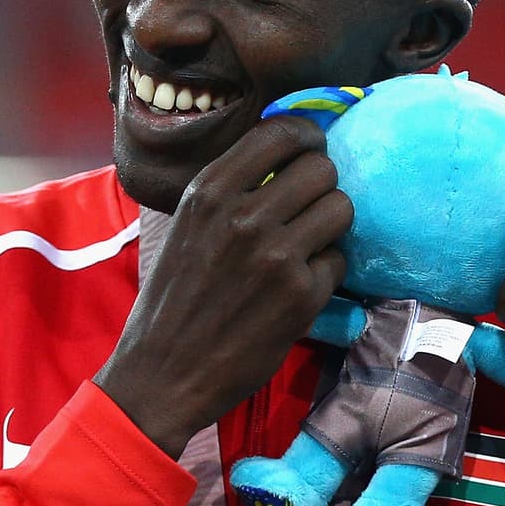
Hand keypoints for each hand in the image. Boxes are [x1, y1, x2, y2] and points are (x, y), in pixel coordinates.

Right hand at [95, 116, 352, 456]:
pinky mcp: (301, 297)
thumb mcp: (186, 226)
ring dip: (331, 225)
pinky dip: (325, 272)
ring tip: (309, 243)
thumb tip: (283, 153)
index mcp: (209, 191)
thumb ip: (229, 190)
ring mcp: (277, 257)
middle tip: (310, 206)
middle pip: (322, 169)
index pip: (282, 133)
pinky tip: (298, 286)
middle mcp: (244, 217)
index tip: (310, 151)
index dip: (308, 138)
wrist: (163, 372)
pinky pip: (338, 261)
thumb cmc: (174, 298)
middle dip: (322, 185)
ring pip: (341, 209)